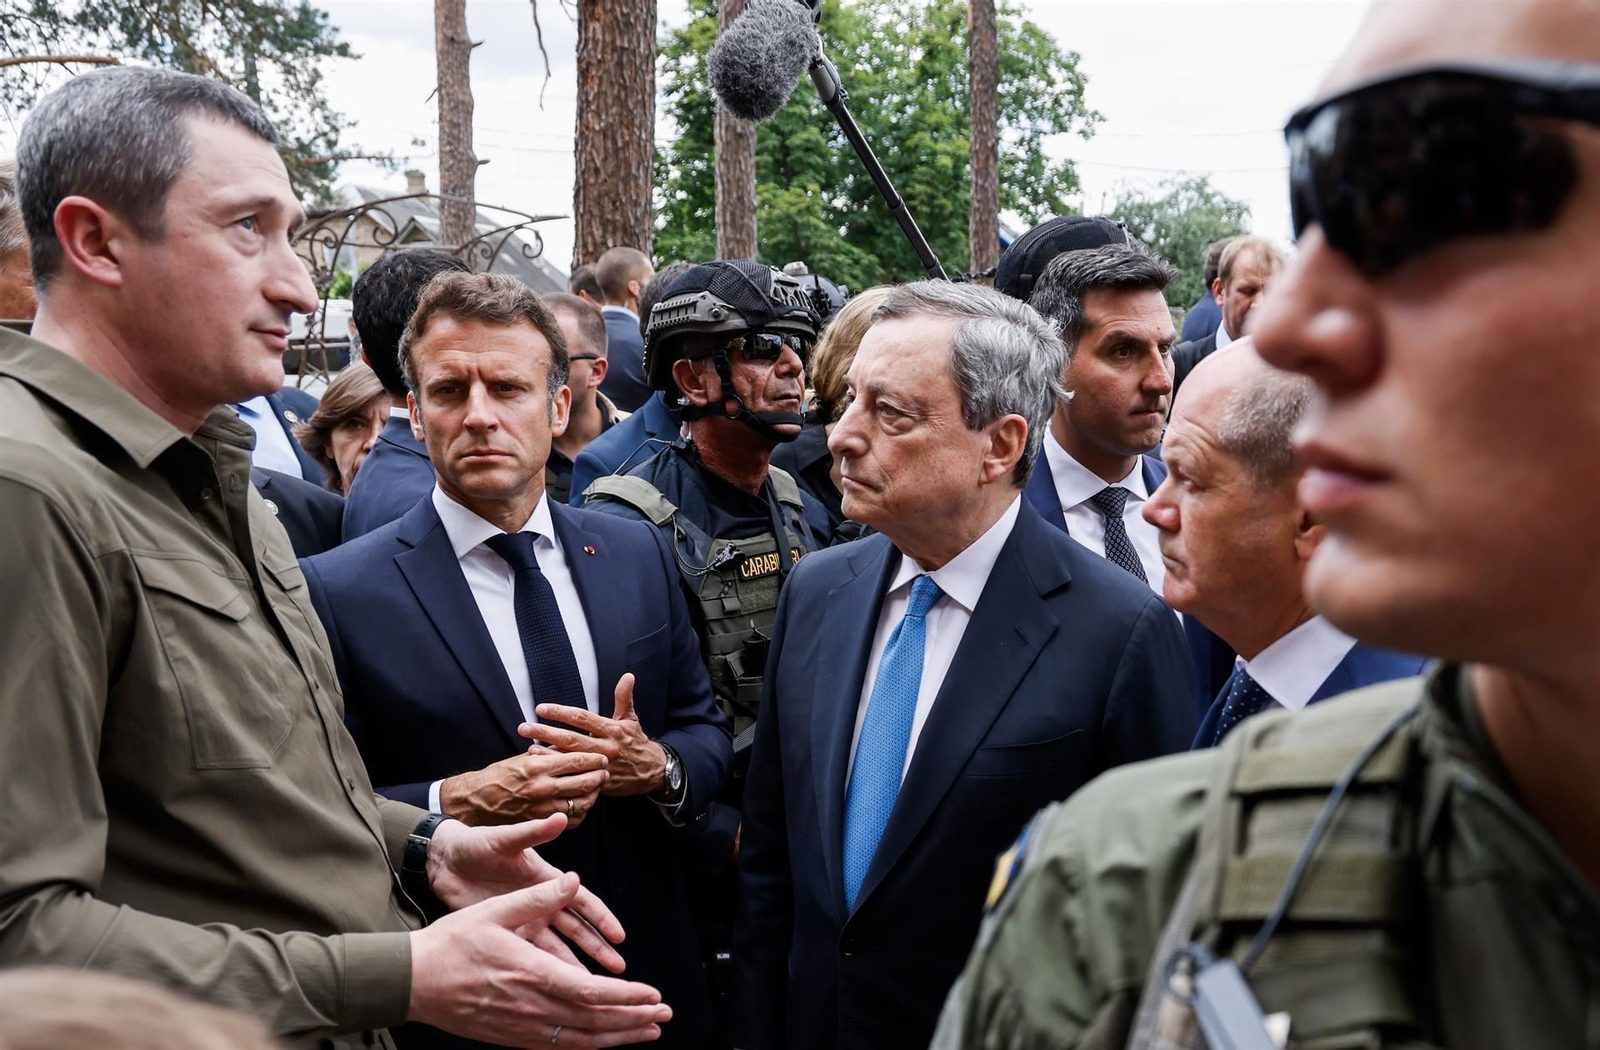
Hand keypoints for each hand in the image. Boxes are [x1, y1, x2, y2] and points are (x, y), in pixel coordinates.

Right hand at [410, 872, 670, 1046]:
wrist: (412, 981)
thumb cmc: (451, 943)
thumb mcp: (493, 910)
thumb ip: (537, 899)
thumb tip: (573, 879)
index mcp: (530, 972)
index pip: (590, 993)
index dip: (627, 998)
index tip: (653, 995)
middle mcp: (530, 1005)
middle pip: (592, 1021)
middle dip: (634, 1019)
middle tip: (664, 1015)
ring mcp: (520, 1026)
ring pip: (579, 1039)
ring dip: (618, 1036)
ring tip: (647, 1031)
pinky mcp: (511, 1036)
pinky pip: (557, 1046)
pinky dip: (587, 1045)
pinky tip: (605, 1040)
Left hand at [427, 817, 629, 972]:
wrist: (444, 861)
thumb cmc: (477, 845)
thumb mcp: (505, 839)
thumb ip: (533, 833)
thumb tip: (559, 818)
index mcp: (546, 880)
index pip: (581, 901)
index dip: (601, 918)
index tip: (619, 935)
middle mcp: (541, 903)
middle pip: (576, 929)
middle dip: (597, 947)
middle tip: (618, 968)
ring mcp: (524, 920)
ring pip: (556, 948)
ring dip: (574, 964)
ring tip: (591, 987)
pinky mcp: (505, 934)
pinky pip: (530, 956)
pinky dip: (545, 972)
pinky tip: (555, 988)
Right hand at [439, 748, 607, 826]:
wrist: (476, 801)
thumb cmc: (499, 776)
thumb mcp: (522, 758)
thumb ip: (548, 754)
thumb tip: (572, 746)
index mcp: (537, 766)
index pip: (577, 761)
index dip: (595, 759)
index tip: (602, 757)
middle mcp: (541, 788)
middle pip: (584, 782)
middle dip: (600, 776)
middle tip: (606, 771)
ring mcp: (542, 808)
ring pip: (581, 803)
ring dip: (594, 794)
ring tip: (597, 787)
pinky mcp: (540, 823)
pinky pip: (570, 820)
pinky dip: (581, 813)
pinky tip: (583, 804)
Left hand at [522, 674, 667, 796]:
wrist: (653, 772)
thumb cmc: (637, 743)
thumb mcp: (632, 719)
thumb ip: (624, 698)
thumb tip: (628, 676)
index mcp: (612, 729)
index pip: (582, 717)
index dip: (560, 713)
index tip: (541, 708)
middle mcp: (605, 746)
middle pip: (571, 738)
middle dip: (546, 732)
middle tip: (525, 727)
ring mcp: (601, 765)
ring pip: (571, 758)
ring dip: (549, 754)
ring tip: (529, 748)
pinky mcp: (599, 781)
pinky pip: (576, 776)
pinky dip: (561, 771)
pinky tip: (545, 767)